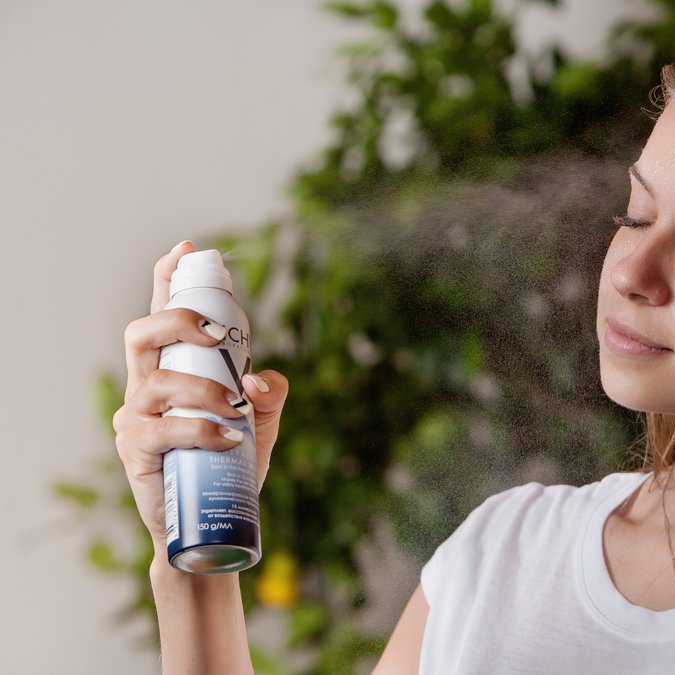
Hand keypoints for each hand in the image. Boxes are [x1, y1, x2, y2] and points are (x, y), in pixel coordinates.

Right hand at [112, 240, 288, 557]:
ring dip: (201, 387)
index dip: (169, 279)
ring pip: (155, 380)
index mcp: (173, 368)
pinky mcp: (135, 450)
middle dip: (177, 320)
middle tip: (217, 332)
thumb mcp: (262, 421)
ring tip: (235, 407)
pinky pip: (162, 429)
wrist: (210, 521)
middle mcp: (147, 385)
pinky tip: (228, 438)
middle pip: (141, 333)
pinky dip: (200, 429)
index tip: (188, 249)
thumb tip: (260, 380)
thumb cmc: (230, 462)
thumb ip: (271, 393)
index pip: (163, 314)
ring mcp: (136, 416)